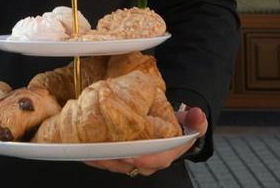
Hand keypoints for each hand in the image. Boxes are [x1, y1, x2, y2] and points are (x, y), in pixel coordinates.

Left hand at [84, 105, 207, 177]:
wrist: (169, 130)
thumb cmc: (179, 127)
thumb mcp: (192, 122)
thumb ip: (197, 120)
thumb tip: (197, 114)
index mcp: (165, 155)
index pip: (156, 160)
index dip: (144, 158)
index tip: (132, 154)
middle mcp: (146, 163)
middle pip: (129, 164)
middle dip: (114, 159)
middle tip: (101, 149)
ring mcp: (131, 163)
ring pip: (114, 164)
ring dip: (100, 158)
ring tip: (87, 149)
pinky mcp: (119, 159)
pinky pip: (105, 160)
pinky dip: (94, 156)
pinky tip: (82, 149)